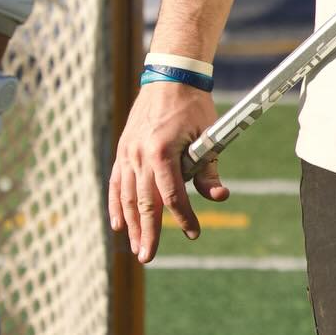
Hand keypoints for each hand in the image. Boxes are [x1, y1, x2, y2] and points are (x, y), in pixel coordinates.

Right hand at [108, 81, 229, 265]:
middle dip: (148, 232)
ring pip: (126, 196)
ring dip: (131, 224)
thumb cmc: (192, 106)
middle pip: (144, 202)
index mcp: (161, 151)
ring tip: (136, 247)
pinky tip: (118, 224)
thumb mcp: (207, 136)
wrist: (169, 78)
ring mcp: (127, 152)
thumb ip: (209, 169)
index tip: (194, 233)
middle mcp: (139, 154)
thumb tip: (219, 197)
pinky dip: (116, 204)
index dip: (183, 217)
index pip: (171, 195)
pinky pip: (116, 183)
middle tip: (148, 257)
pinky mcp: (123, 150)